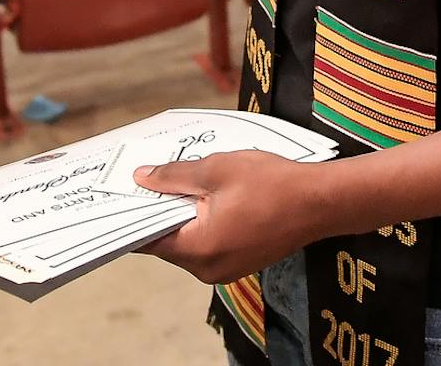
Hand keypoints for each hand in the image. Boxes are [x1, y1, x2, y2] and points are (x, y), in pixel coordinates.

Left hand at [134, 151, 329, 283]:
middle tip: (146, 177)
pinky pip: (207, 244)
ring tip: (176, 180)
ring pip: (187, 241)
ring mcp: (226, 270)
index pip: (148, 239)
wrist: (321, 202)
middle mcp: (209, 269)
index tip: (119, 195)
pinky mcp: (239, 262)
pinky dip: (200, 222)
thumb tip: (142, 178)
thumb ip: (174, 177)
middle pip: (167, 241)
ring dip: (181, 214)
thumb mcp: (215, 169)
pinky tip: (202, 195)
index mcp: (199, 249)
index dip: (133, 214)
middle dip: (158, 209)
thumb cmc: (271, 184)